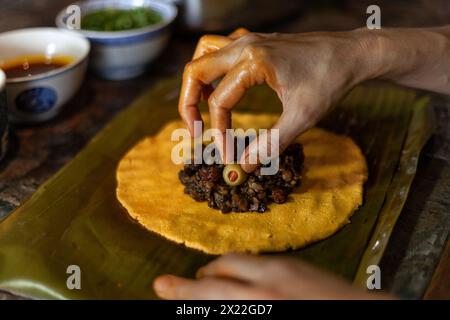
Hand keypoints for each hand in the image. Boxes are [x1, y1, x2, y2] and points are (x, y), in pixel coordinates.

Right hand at [153, 254, 393, 299]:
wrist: (365, 315)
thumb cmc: (319, 315)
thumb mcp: (267, 311)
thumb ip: (240, 302)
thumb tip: (218, 299)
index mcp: (260, 298)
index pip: (209, 293)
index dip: (181, 291)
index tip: (161, 286)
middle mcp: (268, 280)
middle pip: (218, 272)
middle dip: (195, 280)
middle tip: (180, 285)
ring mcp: (283, 268)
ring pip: (236, 261)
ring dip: (218, 271)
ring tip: (207, 281)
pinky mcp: (296, 263)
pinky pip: (256, 260)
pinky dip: (240, 268)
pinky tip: (240, 279)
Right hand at [178, 29, 377, 171]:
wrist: (352, 53)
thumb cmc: (330, 81)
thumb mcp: (302, 118)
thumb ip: (270, 145)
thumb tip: (244, 167)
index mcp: (253, 62)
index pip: (219, 101)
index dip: (218, 132)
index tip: (226, 155)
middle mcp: (244, 45)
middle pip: (196, 70)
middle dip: (188, 104)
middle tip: (195, 131)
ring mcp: (248, 39)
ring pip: (203, 53)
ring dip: (196, 81)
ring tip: (201, 107)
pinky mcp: (255, 41)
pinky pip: (219, 48)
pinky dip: (211, 67)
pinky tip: (222, 86)